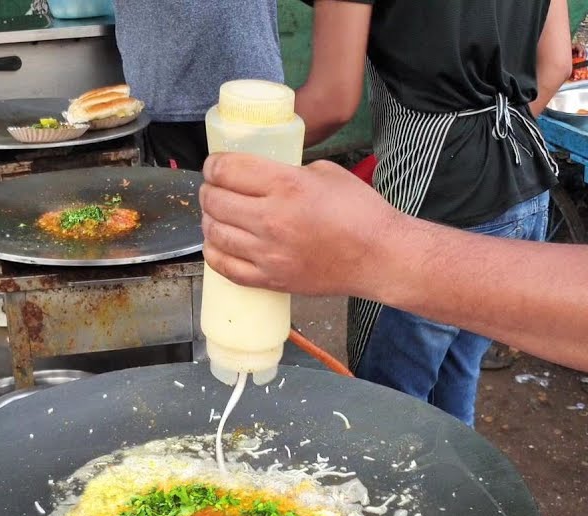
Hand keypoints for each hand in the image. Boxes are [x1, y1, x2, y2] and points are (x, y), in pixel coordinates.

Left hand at [200, 153, 402, 295]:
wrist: (379, 256)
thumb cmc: (361, 213)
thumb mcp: (325, 173)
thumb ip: (289, 171)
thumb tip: (263, 177)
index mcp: (286, 185)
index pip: (226, 170)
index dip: (213, 164)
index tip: (215, 165)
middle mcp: (271, 219)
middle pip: (215, 200)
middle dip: (208, 190)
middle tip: (214, 188)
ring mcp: (268, 253)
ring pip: (215, 233)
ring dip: (209, 219)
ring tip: (215, 214)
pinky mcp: (271, 279)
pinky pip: (226, 267)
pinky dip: (214, 252)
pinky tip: (217, 243)